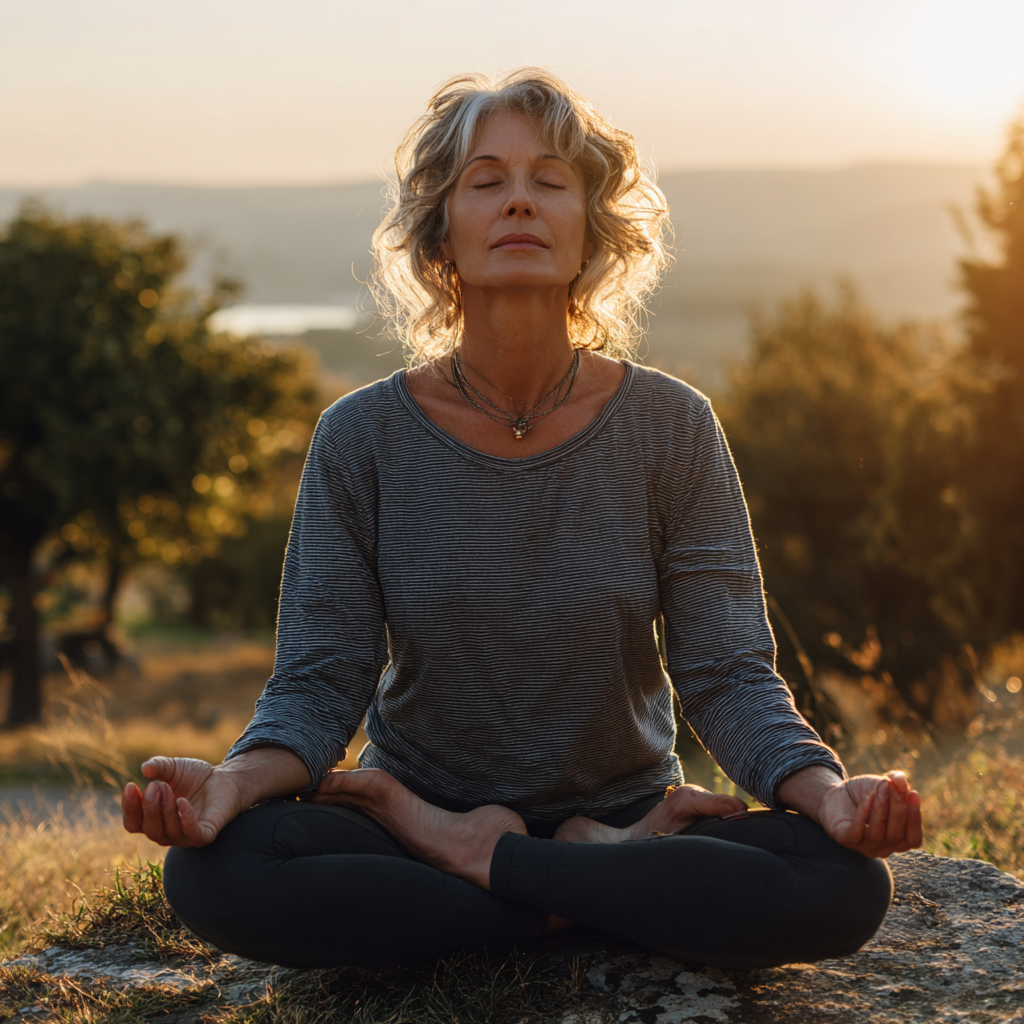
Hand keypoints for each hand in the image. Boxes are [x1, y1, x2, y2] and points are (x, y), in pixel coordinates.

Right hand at [122, 757, 244, 846]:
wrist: (225, 778)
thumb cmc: (195, 777)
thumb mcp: (174, 768)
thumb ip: (159, 767)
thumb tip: (145, 768)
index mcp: (154, 819)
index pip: (133, 823)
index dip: (129, 808)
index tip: (131, 786)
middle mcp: (167, 832)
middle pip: (149, 830)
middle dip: (150, 807)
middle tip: (156, 786)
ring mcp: (186, 836)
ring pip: (168, 833)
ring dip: (165, 810)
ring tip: (169, 789)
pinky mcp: (206, 835)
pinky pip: (192, 834)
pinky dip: (185, 819)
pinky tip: (182, 802)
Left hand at [817, 771, 922, 857]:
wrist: (836, 793)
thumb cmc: (866, 793)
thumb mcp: (884, 785)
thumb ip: (897, 784)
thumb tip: (901, 781)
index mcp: (898, 841)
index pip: (913, 840)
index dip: (915, 819)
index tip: (914, 794)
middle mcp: (883, 848)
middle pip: (896, 834)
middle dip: (897, 808)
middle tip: (895, 785)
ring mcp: (864, 847)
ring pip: (877, 834)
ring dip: (881, 808)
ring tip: (882, 786)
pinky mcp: (845, 840)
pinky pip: (856, 833)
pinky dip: (863, 815)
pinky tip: (868, 798)